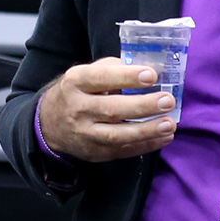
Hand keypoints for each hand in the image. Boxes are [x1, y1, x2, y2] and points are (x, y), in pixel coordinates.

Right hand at [38, 58, 176, 161]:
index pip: (101, 78)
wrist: (49, 124)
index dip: (127, 77)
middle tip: (168, 100)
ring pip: (117, 135)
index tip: (151, 75)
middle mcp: (78, 109)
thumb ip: (112, 69)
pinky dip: (145, 145)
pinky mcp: (94, 153)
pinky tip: (164, 137)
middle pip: (112, 109)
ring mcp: (85, 134)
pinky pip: (122, 151)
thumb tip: (147, 67)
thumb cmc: (77, 93)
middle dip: (143, 105)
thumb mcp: (85, 74)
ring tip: (170, 124)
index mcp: (76, 82)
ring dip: (147, 130)